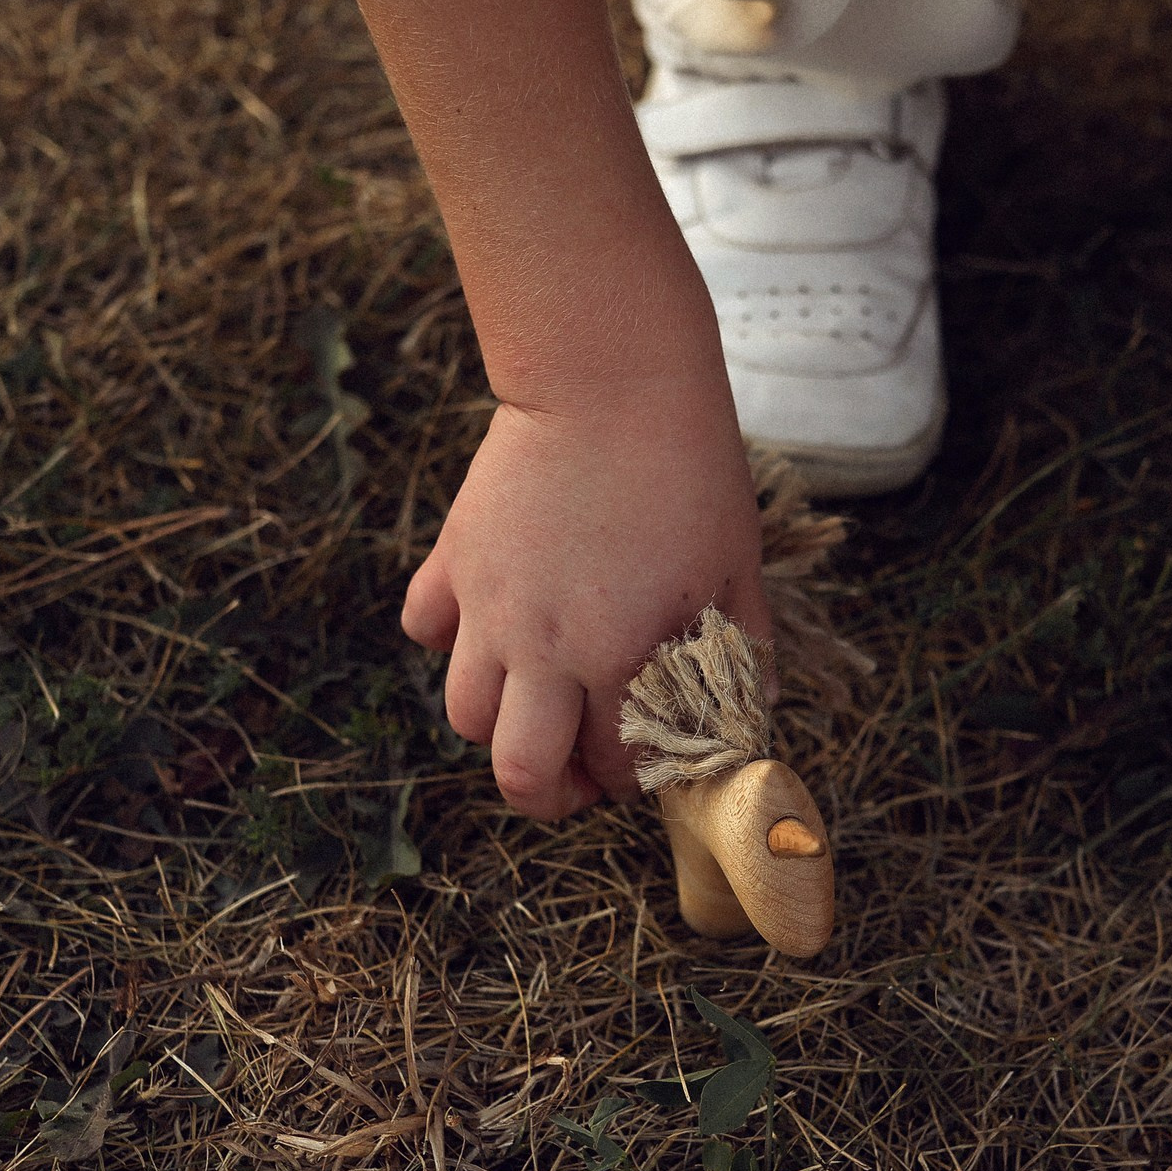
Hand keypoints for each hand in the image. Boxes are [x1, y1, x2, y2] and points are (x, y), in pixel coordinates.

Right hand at [402, 389, 770, 818]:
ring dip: (502, 725)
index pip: (618, 766)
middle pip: (518, 772)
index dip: (639, 779)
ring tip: (541, 701)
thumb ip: (737, 654)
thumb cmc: (688, 469)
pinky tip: (493, 624)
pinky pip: (427, 631)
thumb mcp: (736, 568)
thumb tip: (743, 716)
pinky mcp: (454, 560)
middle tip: (582, 771)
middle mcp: (542, 646)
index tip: (652, 762)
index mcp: (620, 655)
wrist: (609, 378)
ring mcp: (488, 606)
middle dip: (553, 792)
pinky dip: (452, 644)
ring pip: (465, 716)